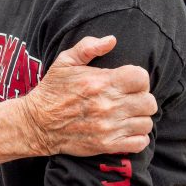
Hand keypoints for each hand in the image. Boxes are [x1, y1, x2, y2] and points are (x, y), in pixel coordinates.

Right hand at [20, 35, 156, 155]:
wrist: (37, 123)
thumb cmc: (52, 90)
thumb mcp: (64, 62)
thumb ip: (88, 47)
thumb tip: (111, 40)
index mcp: (101, 82)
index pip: (141, 78)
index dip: (138, 78)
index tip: (128, 81)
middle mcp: (108, 105)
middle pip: (148, 102)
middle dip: (141, 98)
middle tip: (128, 98)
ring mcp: (109, 127)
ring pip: (146, 123)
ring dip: (139, 118)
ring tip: (127, 114)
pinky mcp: (107, 145)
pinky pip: (140, 142)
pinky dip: (138, 137)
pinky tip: (126, 129)